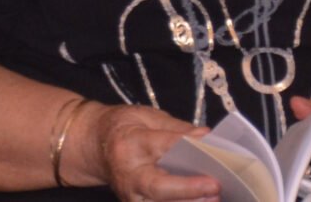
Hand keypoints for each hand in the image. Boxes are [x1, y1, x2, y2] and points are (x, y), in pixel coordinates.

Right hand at [78, 103, 222, 201]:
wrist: (96, 147)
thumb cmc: (125, 128)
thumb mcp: (148, 117)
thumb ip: (178, 128)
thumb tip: (207, 136)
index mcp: (130, 143)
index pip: (161, 146)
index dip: (186, 145)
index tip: (208, 142)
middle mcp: (128, 175)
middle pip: (157, 187)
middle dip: (186, 188)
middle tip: (214, 185)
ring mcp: (130, 196)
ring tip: (214, 199)